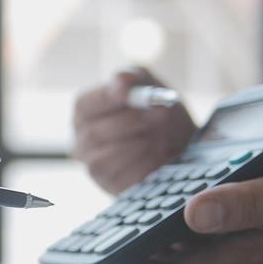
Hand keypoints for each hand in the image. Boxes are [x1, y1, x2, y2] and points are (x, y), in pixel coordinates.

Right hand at [73, 67, 195, 193]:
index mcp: (85, 113)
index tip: (128, 92)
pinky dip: (145, 163)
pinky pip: (124, 177)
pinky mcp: (111, 186)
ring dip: (140, 143)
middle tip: (160, 111)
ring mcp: (94, 166)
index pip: (84, 106)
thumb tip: (121, 80)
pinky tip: (158, 154)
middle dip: (130, 121)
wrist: (180, 148)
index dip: (105, 99)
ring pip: (108, 157)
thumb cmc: (157, 114)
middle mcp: (82, 141)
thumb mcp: (149, 87)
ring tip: (161, 134)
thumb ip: (134, 77)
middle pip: (94, 133)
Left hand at [117, 157, 262, 263]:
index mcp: (247, 251)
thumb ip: (247, 203)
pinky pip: (220, 234)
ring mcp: (257, 246)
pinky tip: (184, 202)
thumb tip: (190, 213)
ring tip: (133, 219)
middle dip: (141, 258)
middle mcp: (246, 254)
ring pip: (197, 251)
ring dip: (164, 240)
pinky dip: (194, 222)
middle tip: (108, 239)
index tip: (107, 262)